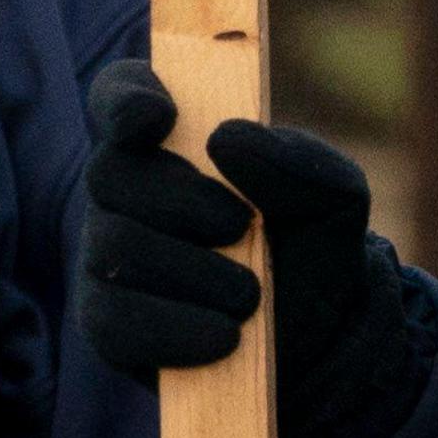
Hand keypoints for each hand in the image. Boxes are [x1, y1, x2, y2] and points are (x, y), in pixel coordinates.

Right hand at [78, 60, 431, 437]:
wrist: (315, 344)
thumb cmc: (311, 250)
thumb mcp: (332, 199)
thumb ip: (294, 160)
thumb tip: (224, 139)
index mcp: (171, 138)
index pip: (119, 92)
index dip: (124, 97)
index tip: (159, 117)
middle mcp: (124, 190)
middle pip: (111, 173)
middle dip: (182, 201)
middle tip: (240, 226)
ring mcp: (105, 255)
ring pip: (116, 248)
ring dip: (194, 273)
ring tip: (250, 297)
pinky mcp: (105, 322)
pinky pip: (113, 320)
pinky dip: (176, 328)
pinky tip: (225, 337)